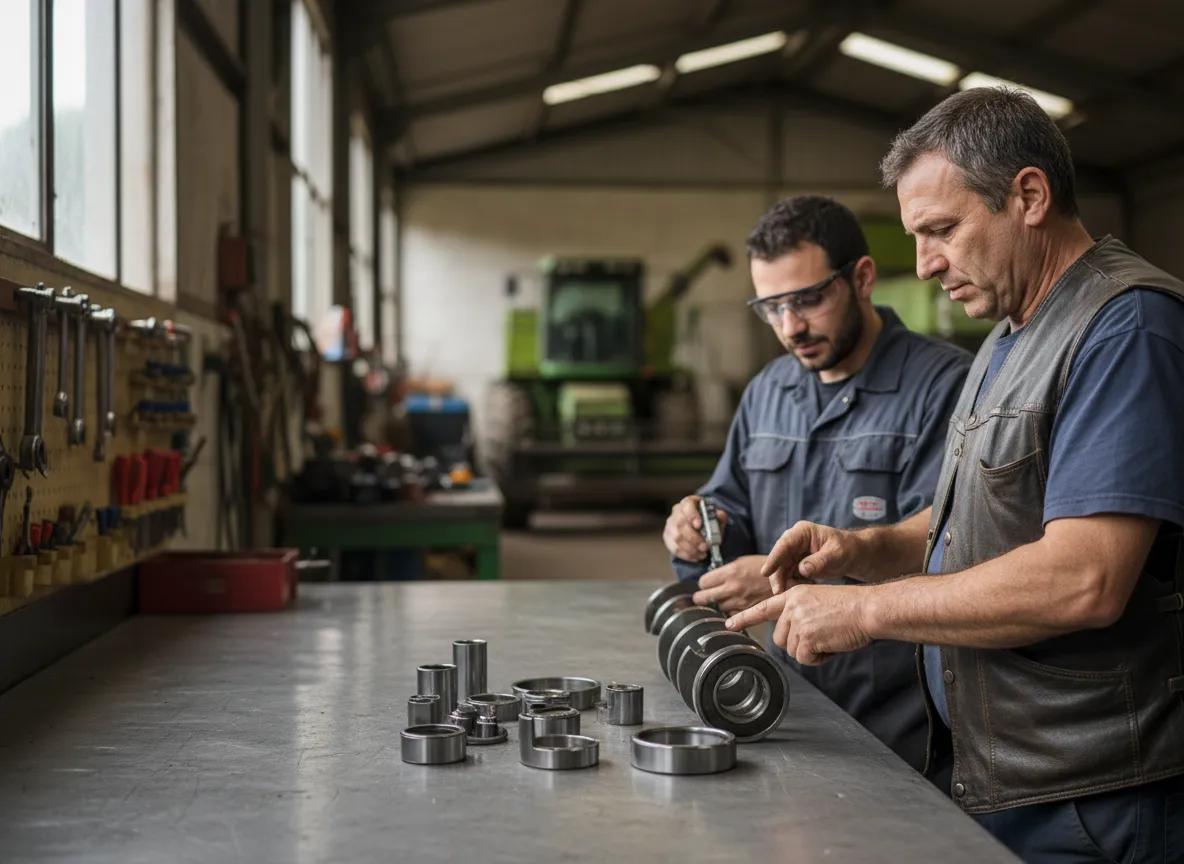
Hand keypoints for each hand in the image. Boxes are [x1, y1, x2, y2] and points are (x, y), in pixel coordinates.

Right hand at [663, 495, 727, 561]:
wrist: (699, 528)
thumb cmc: (708, 520)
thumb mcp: (716, 516)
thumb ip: (720, 516)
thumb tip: (719, 515)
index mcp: (689, 503)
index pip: (687, 506)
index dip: (692, 515)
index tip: (699, 525)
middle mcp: (677, 512)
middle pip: (680, 524)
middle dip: (693, 538)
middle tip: (705, 546)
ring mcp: (670, 525)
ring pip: (677, 538)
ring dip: (691, 548)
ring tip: (703, 554)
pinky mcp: (668, 537)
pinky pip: (674, 548)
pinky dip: (686, 555)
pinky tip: (696, 557)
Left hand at [691, 555, 771, 612]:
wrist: (787, 578)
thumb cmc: (765, 567)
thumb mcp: (743, 561)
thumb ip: (726, 571)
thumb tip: (712, 579)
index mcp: (730, 572)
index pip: (703, 582)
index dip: (703, 584)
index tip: (706, 584)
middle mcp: (732, 588)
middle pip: (703, 598)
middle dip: (702, 597)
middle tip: (703, 596)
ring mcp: (739, 602)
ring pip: (717, 607)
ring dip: (719, 604)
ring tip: (724, 599)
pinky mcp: (747, 611)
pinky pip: (731, 615)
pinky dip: (731, 611)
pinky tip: (735, 605)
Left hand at [724, 584, 872, 664]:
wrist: (866, 608)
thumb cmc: (848, 607)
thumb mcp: (816, 601)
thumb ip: (798, 614)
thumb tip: (789, 636)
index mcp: (792, 596)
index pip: (762, 608)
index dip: (744, 618)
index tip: (729, 624)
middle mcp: (791, 607)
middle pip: (781, 639)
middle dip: (799, 644)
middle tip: (821, 635)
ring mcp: (797, 621)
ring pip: (793, 650)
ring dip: (811, 651)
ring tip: (828, 637)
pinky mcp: (807, 636)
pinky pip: (806, 659)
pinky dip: (820, 658)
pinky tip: (831, 644)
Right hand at [761, 521, 860, 593]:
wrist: (855, 555)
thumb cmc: (848, 549)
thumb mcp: (837, 553)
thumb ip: (820, 561)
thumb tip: (802, 569)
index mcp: (802, 532)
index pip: (784, 544)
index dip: (774, 558)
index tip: (765, 572)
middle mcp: (794, 541)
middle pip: (779, 559)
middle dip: (777, 576)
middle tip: (778, 592)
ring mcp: (794, 553)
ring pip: (781, 570)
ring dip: (784, 583)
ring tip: (791, 595)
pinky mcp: (797, 565)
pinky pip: (789, 577)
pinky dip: (792, 585)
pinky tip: (800, 592)